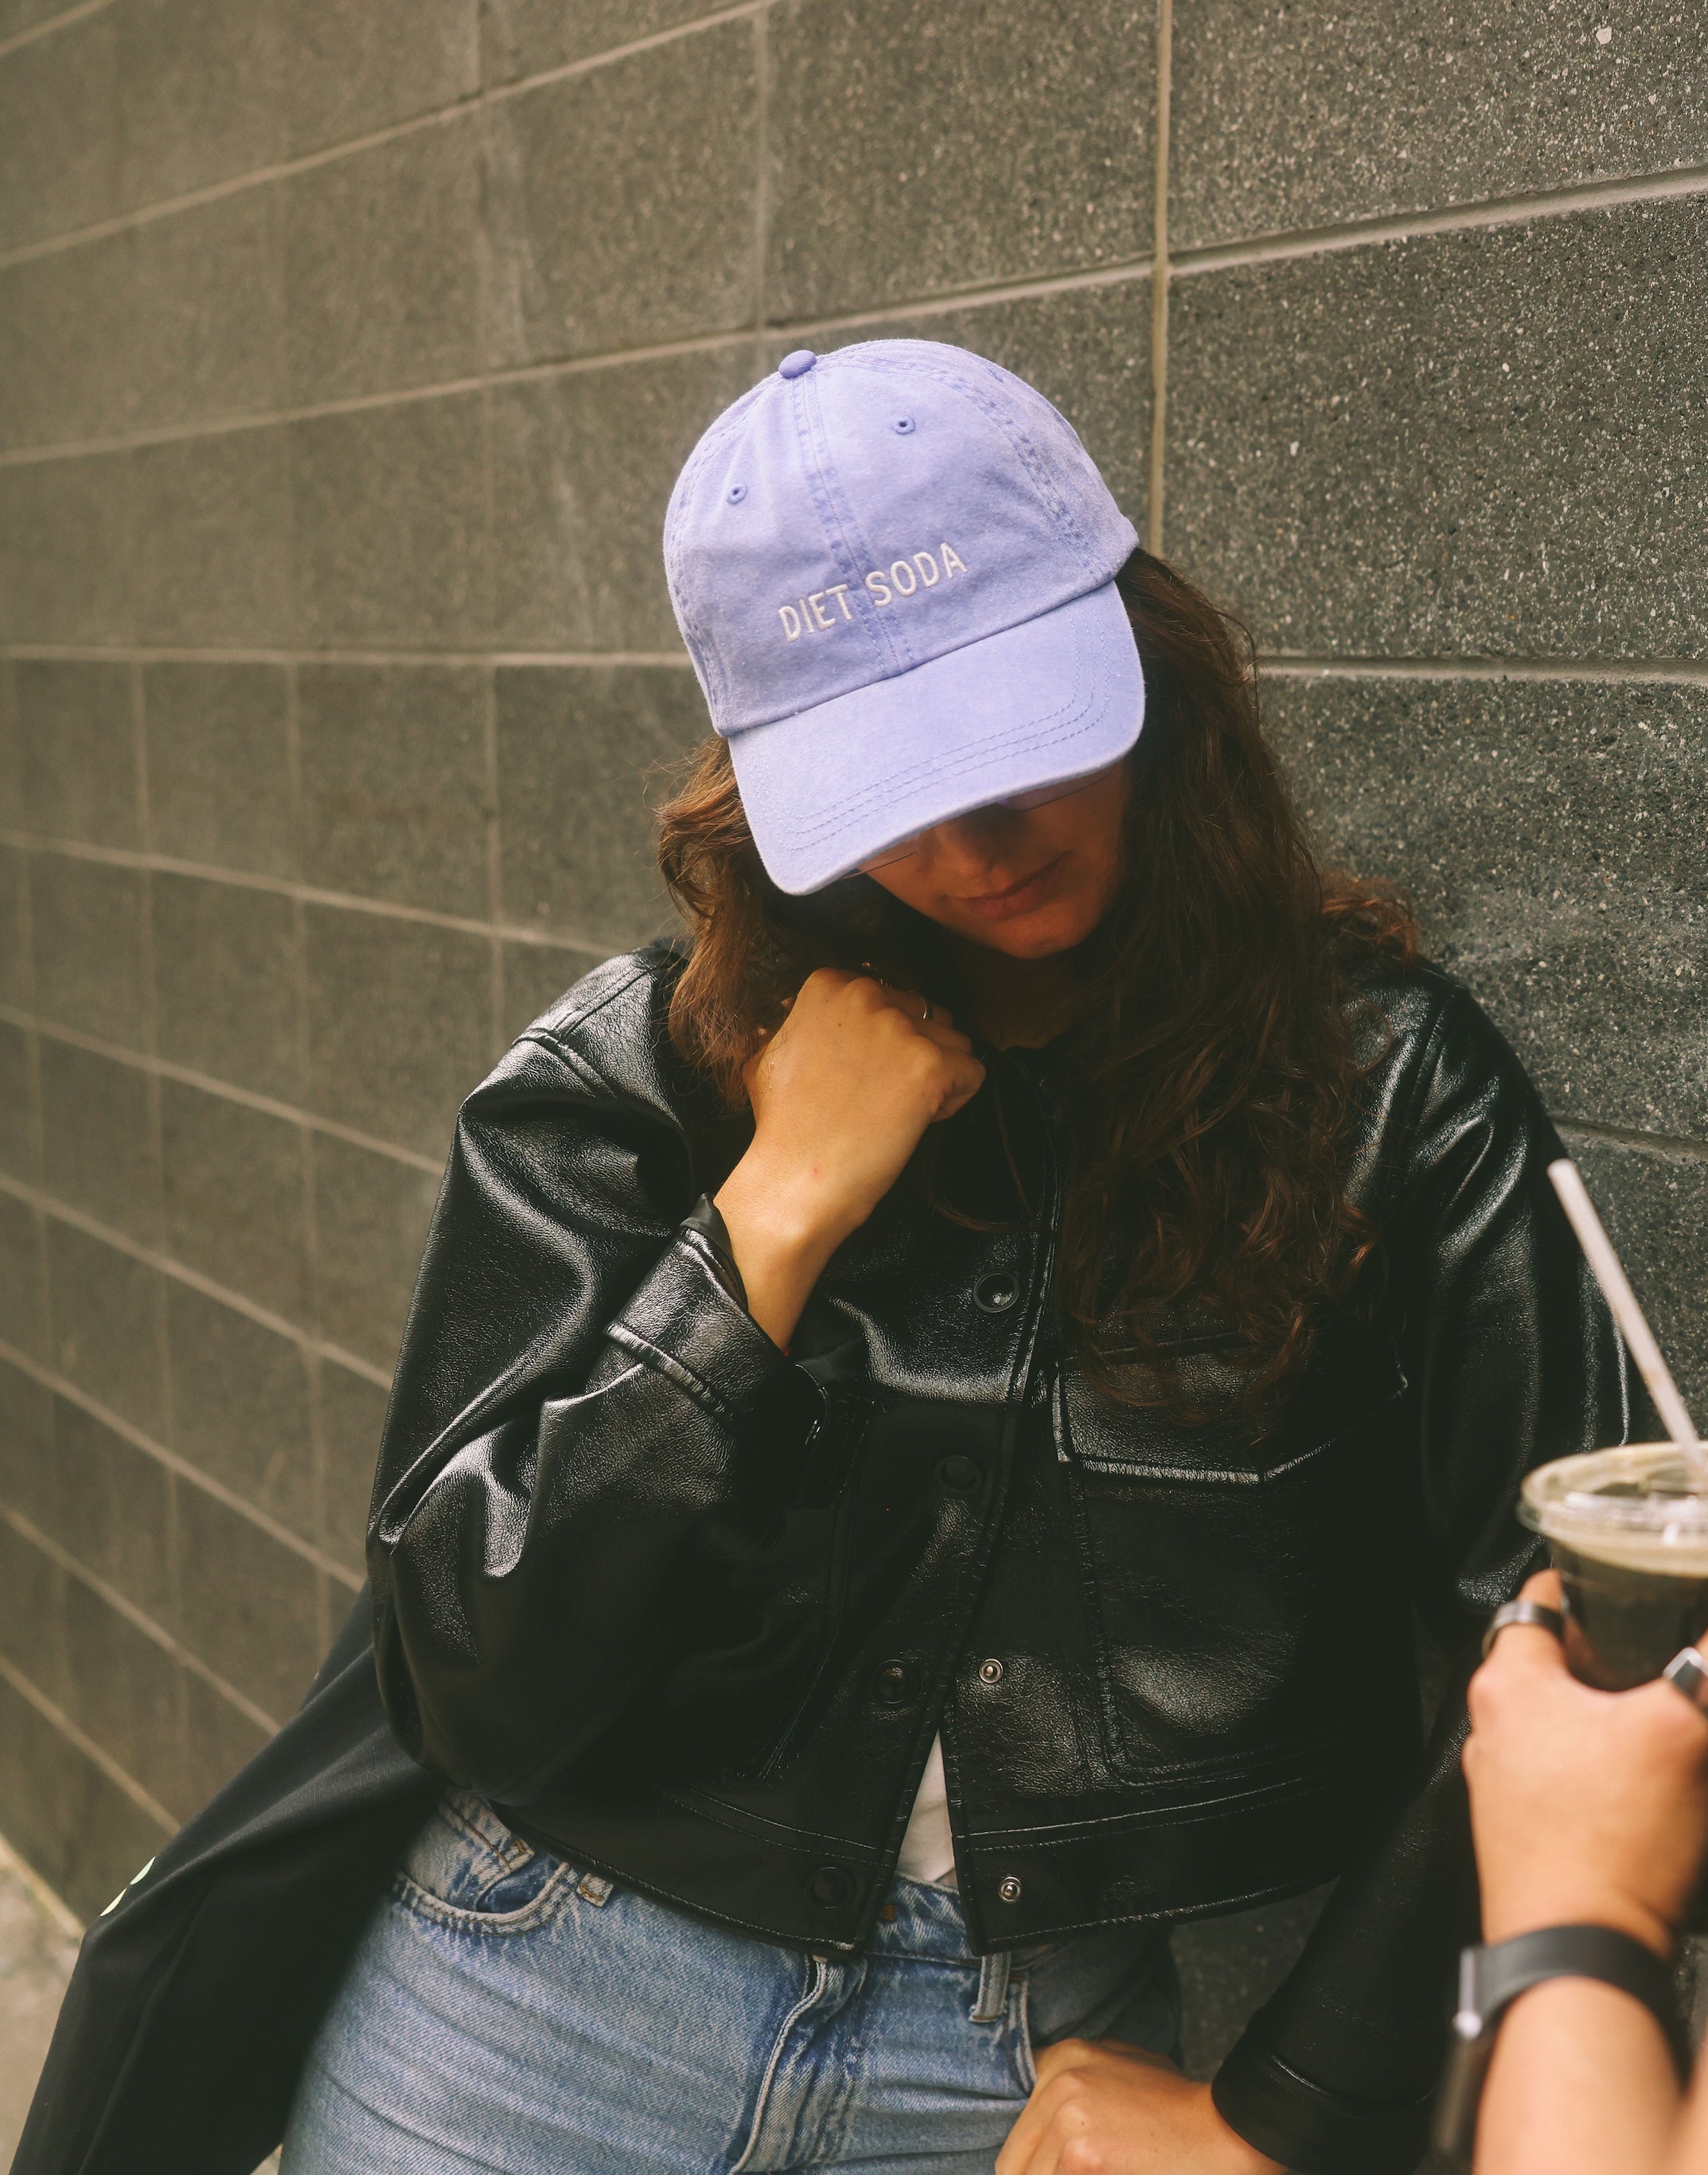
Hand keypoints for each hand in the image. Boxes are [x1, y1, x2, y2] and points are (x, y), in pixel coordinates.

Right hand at [714, 969, 983, 1346]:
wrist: (794, 1179)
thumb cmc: (783, 1128)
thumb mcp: (773, 1052)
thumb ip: (808, 1024)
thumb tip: (822, 1020)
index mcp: (828, 985)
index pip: (893, 998)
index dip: (885, 1043)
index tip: (861, 1074)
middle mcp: (865, 995)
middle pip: (926, 1017)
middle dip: (913, 1056)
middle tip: (878, 1097)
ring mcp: (900, 1029)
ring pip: (954, 1043)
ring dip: (935, 1078)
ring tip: (894, 1111)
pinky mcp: (930, 1065)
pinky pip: (973, 1073)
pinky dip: (952, 1102)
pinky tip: (913, 1121)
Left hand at [997, 2040, 1282, 2174]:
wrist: (1228, 2130)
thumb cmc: (1181, 2111)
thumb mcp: (1122, 2072)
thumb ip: (1077, 2089)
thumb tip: (1044, 2143)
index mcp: (1061, 2058)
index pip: (1019, 2131)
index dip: (1035, 2164)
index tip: (1051, 2171)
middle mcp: (1057, 2077)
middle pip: (1014, 2163)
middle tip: (1081, 2174)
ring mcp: (1066, 2112)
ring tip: (1102, 2173)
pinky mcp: (1080, 2150)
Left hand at [1464, 1570, 1707, 1956]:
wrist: (1580, 1952)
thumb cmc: (1609, 1843)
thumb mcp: (1681, 1733)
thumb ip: (1707, 1669)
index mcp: (1509, 1682)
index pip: (1540, 1600)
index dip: (1589, 1583)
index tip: (1624, 1579)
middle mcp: (1493, 1728)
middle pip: (1555, 1662)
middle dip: (1611, 1657)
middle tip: (1662, 1655)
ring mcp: (1504, 1783)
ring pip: (1564, 1723)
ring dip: (1612, 1717)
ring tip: (1663, 1720)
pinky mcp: (1528, 1831)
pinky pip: (1569, 1777)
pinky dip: (1607, 1769)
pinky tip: (1652, 1785)